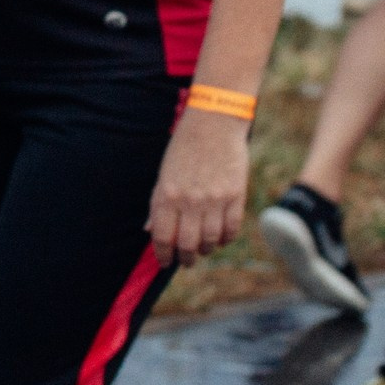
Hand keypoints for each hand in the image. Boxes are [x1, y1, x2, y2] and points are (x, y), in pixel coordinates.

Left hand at [147, 108, 249, 264]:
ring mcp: (214, 199)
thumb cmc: (184, 148)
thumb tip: (149, 230)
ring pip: (211, 240)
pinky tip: (221, 238)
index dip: (163, 254)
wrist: (214, 123)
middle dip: (186, 258)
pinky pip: (231, 228)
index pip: (163, 236)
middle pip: (187, 244)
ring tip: (203, 250)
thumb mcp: (163, 174)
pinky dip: (226, 239)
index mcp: (167, 195)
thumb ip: (157, 204)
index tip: (165, 261)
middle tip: (186, 261)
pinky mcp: (235, 195)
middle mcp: (190, 201)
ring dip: (206, 250)